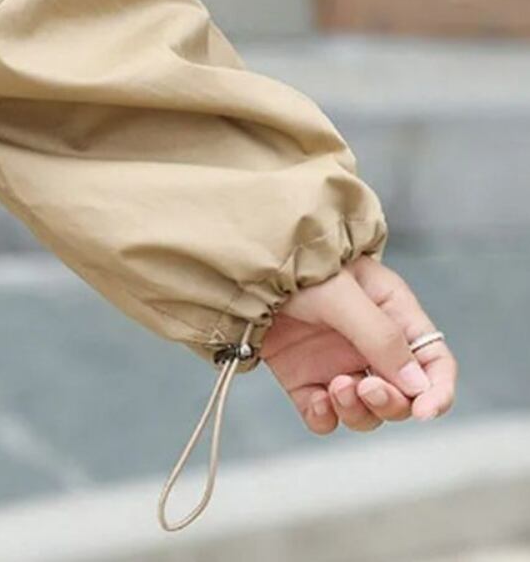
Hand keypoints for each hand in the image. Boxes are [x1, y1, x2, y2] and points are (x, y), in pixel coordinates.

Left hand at [261, 256, 456, 433]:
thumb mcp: (344, 295)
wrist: (247, 272)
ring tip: (335, 388)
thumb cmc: (299, 267)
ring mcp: (336, 364)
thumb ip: (380, 337)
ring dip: (357, 412)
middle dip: (390, 402)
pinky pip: (324, 415)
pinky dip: (324, 418)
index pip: (433, 362)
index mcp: (392, 315)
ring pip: (365, 411)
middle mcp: (369, 345)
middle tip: (365, 387)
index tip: (425, 411)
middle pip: (401, 396)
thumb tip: (417, 386)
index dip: (437, 391)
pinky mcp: (304, 379)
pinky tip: (315, 402)